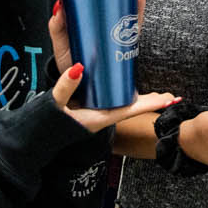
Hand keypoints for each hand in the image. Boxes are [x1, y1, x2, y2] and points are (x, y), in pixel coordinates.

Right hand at [48, 62, 175, 132]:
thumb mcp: (53, 105)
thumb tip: (78, 67)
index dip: (151, 104)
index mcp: (99, 117)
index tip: (170, 99)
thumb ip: (65, 87)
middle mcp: (102, 116)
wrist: (35, 140)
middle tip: (172, 96)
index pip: (131, 109)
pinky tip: (128, 90)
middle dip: (152, 102)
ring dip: (141, 100)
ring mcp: (97, 114)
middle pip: (133, 108)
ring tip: (160, 95)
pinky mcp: (91, 110)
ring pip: (124, 105)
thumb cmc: (45, 126)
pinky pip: (113, 102)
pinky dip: (125, 97)